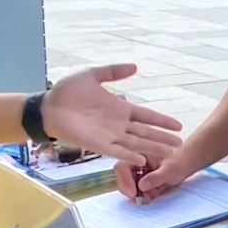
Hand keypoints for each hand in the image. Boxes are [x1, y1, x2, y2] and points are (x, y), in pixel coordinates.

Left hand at [41, 65, 181, 166]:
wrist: (46, 106)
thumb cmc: (67, 92)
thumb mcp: (92, 75)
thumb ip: (113, 72)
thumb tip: (135, 67)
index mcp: (120, 109)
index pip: (147, 116)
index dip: (162, 121)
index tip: (179, 126)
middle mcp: (119, 125)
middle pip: (146, 133)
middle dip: (163, 139)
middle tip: (180, 145)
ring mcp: (110, 136)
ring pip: (137, 144)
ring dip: (152, 149)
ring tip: (170, 154)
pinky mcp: (98, 145)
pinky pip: (117, 152)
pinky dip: (129, 156)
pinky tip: (142, 160)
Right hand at [113, 151, 194, 203]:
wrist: (189, 162)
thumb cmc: (181, 160)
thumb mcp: (171, 168)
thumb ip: (157, 176)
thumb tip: (142, 186)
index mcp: (139, 153)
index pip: (123, 167)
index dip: (125, 181)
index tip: (133, 193)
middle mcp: (136, 162)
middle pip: (123, 179)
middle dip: (131, 190)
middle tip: (140, 200)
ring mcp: (139, 172)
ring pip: (131, 187)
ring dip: (139, 194)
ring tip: (152, 196)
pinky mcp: (144, 181)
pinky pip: (140, 191)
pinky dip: (146, 195)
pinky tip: (156, 193)